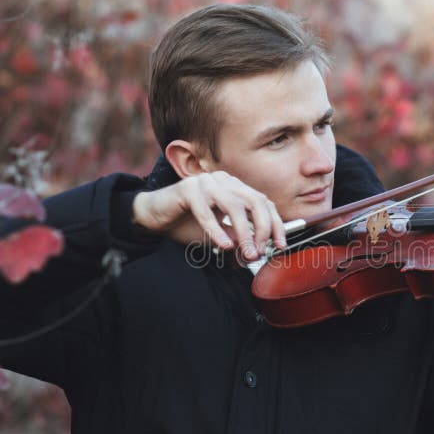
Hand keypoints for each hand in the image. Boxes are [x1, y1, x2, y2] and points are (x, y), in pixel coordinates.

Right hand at [132, 171, 286, 259]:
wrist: (153, 218)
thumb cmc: (186, 224)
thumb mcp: (219, 235)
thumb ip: (238, 239)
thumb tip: (256, 250)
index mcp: (235, 188)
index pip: (264, 203)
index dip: (275, 224)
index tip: (279, 245)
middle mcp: (224, 181)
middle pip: (255, 201)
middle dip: (263, 228)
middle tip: (260, 251)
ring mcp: (206, 182)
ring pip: (234, 206)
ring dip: (244, 232)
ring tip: (246, 252)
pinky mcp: (187, 189)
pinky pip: (207, 211)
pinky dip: (217, 230)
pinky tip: (223, 245)